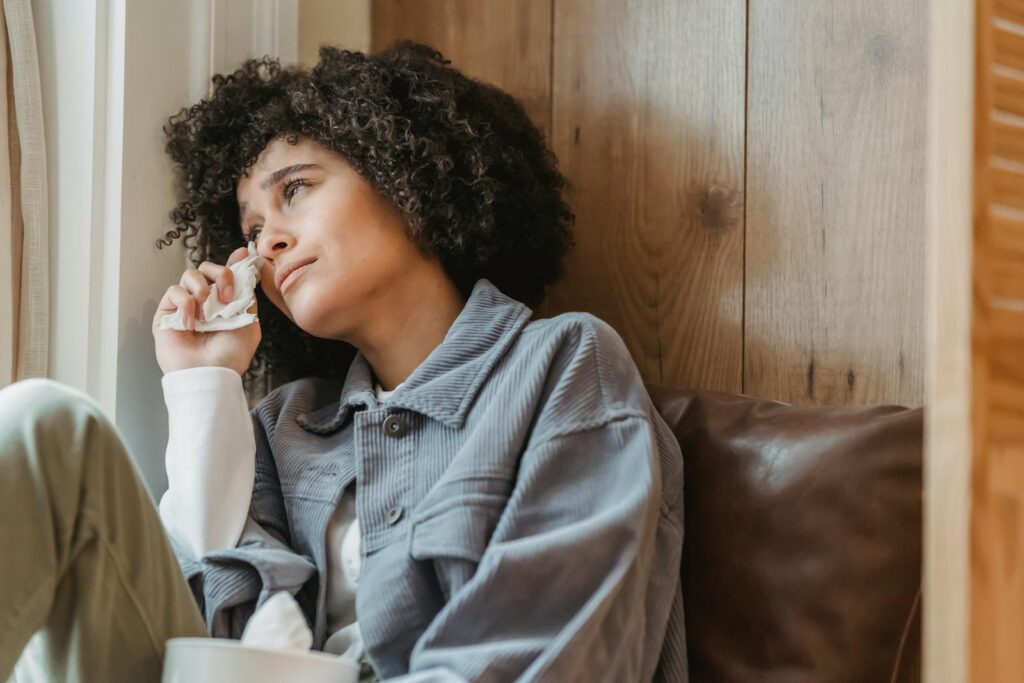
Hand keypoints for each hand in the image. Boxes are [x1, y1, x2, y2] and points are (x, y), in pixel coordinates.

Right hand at [152, 247, 261, 375]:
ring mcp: (184, 306)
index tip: (243, 254)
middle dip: (221, 275)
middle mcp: (203, 301)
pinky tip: (192, 324)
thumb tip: (247, 273)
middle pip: (207, 268)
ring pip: (189, 275)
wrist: (211, 373)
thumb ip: (247, 298)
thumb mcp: (249, 323)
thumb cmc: (230, 355)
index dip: (233, 262)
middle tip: (227, 298)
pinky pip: (174, 292)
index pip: (224, 275)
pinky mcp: (166, 313)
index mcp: (223, 303)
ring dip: (202, 289)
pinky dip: (186, 304)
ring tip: (207, 314)